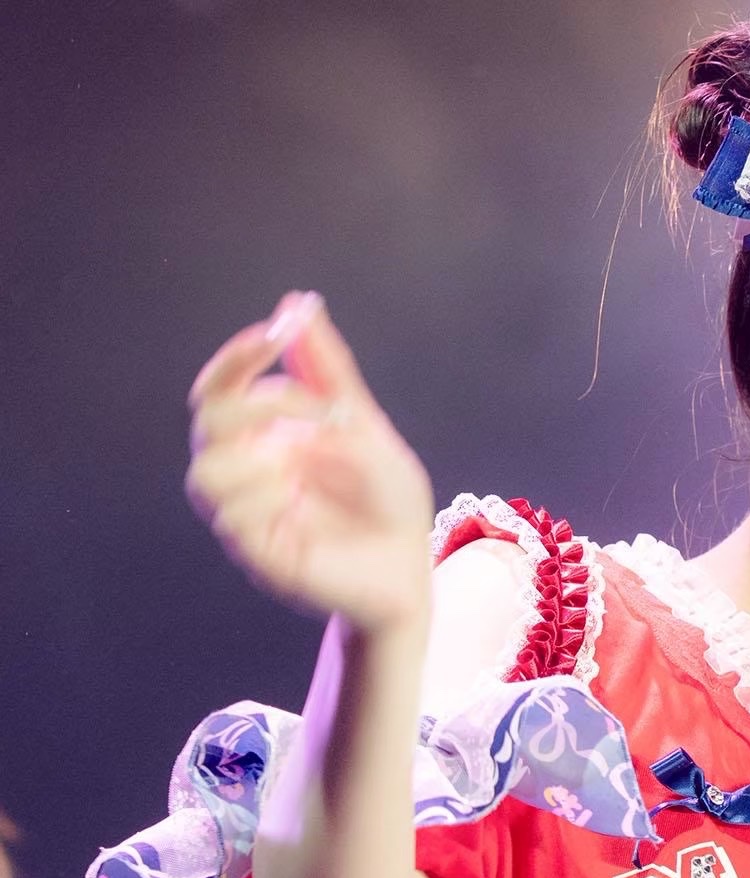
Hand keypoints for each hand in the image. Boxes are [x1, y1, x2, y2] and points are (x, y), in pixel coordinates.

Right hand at [185, 291, 435, 634]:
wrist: (412, 567)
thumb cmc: (387, 499)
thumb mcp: (365, 426)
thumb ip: (329, 371)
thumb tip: (298, 304)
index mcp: (264, 436)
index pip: (220, 388)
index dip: (236, 357)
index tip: (272, 332)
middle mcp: (247, 471)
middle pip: (208, 420)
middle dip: (261, 402)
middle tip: (323, 411)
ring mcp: (246, 514)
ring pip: (205, 473)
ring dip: (261, 457)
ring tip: (311, 464)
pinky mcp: (258, 553)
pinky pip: (232, 520)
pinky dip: (266, 498)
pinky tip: (299, 500)